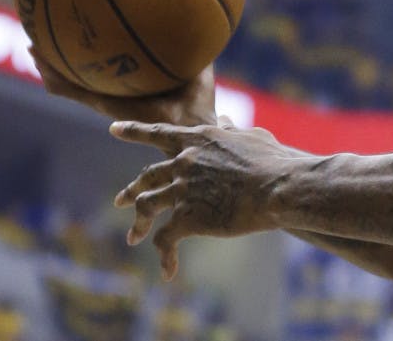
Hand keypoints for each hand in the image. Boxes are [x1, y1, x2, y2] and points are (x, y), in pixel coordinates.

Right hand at [31, 48, 217, 127]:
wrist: (193, 123)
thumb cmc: (197, 97)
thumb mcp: (194, 61)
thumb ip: (192, 42)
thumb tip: (196, 14)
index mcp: (132, 81)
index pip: (107, 66)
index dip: (91, 52)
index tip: (79, 31)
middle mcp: (115, 91)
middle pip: (81, 74)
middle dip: (63, 57)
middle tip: (46, 37)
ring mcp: (107, 100)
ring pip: (69, 83)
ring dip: (50, 67)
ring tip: (34, 47)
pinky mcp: (105, 107)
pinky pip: (74, 92)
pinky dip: (57, 80)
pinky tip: (44, 64)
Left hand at [110, 121, 296, 279]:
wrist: (278, 187)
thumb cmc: (273, 160)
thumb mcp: (252, 137)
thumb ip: (233, 130)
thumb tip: (226, 120)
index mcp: (198, 140)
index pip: (158, 133)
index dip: (133, 131)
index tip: (114, 129)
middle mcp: (184, 162)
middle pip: (147, 176)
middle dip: (132, 189)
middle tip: (120, 200)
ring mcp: (182, 189)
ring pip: (146, 206)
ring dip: (138, 224)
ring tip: (133, 237)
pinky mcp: (187, 218)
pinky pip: (165, 239)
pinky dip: (164, 256)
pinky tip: (168, 271)